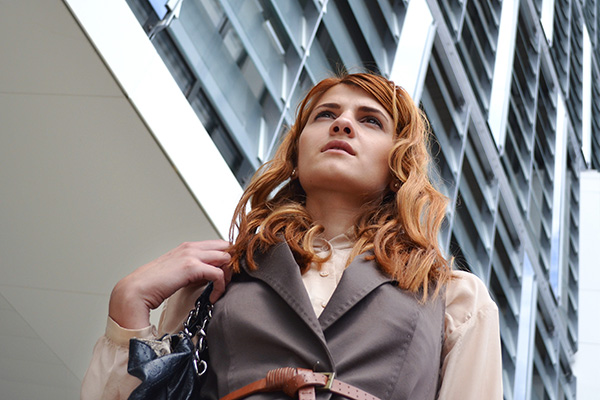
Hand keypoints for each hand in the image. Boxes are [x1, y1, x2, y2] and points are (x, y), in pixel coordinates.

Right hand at [108, 240, 231, 328]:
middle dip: (230, 264)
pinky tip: (213, 297)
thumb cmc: (153, 285)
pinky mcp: (192, 267)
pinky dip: (220, 287)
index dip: (226, 259)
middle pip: (226, 247)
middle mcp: (191, 247)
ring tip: (219, 290)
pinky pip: (218, 273)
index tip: (224, 276)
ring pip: (226, 258)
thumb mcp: (176, 272)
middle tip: (225, 282)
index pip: (218, 245)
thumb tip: (206, 277)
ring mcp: (192, 255)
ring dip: (227, 275)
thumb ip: (191, 270)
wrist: (136, 290)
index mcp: (187, 247)